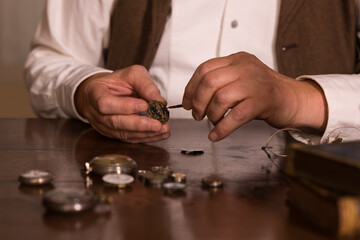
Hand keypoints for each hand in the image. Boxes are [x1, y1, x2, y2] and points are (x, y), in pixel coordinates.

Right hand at [75, 65, 169, 142]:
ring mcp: (103, 126)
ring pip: (123, 134)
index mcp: (95, 93)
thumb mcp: (132, 74)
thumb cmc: (118, 82)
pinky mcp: (114, 134)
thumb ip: (145, 85)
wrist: (107, 91)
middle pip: (115, 122)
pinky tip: (159, 134)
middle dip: (139, 124)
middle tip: (157, 123)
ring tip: (163, 129)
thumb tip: (159, 101)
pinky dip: (146, 137)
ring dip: (145, 133)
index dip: (125, 106)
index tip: (144, 105)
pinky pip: (129, 139)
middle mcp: (96, 112)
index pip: (106, 103)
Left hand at [182, 52, 326, 141]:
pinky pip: (235, 116)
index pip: (204, 69)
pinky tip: (215, 135)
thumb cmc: (263, 92)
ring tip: (212, 122)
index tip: (186, 102)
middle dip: (197, 101)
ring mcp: (254, 84)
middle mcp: (245, 68)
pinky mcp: (262, 101)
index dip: (191, 88)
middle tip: (197, 114)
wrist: (293, 99)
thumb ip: (220, 81)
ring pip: (221, 98)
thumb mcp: (241, 78)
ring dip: (211, 115)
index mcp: (237, 60)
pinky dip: (222, 128)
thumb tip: (192, 97)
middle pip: (209, 82)